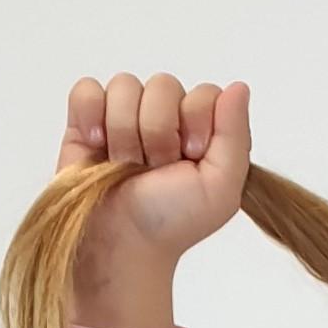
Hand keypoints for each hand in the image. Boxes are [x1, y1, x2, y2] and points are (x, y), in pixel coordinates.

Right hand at [56, 72, 251, 266]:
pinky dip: (91, 117)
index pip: (203, 92)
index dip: (195, 120)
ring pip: (125, 86)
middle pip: (163, 85)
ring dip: (125, 132)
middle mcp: (164, 116)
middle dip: (158, 132)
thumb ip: (235, 136)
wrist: (124, 242)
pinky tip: (98, 147)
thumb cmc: (172, 221)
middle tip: (155, 169)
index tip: (190, 156)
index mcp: (199, 127)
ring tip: (126, 166)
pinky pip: (87, 90)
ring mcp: (125, 114)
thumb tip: (239, 87)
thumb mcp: (220, 189)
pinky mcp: (87, 117)